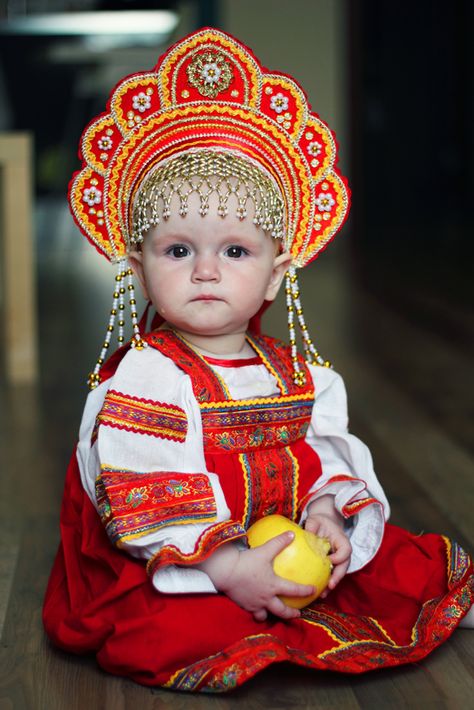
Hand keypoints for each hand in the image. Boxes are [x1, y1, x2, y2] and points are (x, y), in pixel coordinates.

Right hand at [197, 533, 314, 621]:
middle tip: (298, 614)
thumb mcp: (265, 550)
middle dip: (291, 614)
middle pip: (282, 611)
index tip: (314, 591)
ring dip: (272, 615)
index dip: (305, 591)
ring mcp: (255, 603)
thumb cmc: (247, 561)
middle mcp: (266, 598)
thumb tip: (292, 534)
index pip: (294, 590)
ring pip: (266, 615)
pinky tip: (257, 608)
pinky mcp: (245, 605)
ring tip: (274, 614)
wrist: (226, 572)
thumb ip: (279, 542)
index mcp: (274, 585)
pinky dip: (256, 613)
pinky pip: (253, 613)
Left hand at [305, 496, 351, 596]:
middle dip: (338, 577)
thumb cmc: (319, 522)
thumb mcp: (315, 520)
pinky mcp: (331, 565)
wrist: (322, 524)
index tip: (330, 560)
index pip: (345, 550)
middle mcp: (342, 552)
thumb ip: (311, 526)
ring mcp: (338, 559)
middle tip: (330, 585)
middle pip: (344, 566)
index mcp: (341, 540)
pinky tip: (318, 592)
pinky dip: (326, 584)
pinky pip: (331, 575)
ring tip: (323, 594)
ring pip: (338, 573)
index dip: (339, 557)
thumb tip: (305, 534)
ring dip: (332, 584)